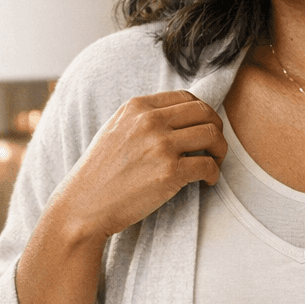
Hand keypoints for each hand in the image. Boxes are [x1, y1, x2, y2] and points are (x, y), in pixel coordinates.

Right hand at [52, 90, 227, 243]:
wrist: (84, 205)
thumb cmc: (100, 173)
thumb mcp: (115, 130)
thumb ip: (143, 119)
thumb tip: (178, 117)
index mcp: (137, 107)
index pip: (186, 97)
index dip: (202, 112)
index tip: (204, 127)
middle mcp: (150, 122)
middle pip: (204, 112)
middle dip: (217, 129)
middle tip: (215, 147)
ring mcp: (160, 146)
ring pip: (212, 135)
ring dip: (220, 150)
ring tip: (214, 163)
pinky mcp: (169, 172)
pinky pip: (208, 165)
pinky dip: (214, 174)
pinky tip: (206, 182)